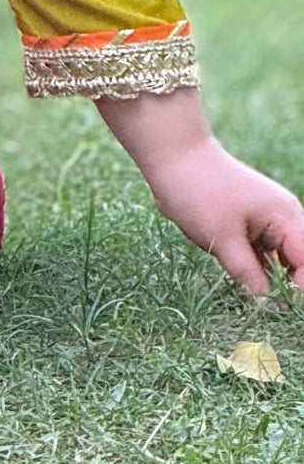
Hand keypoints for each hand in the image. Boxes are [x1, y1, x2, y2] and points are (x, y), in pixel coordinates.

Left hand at [96, 87, 303, 296]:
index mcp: (286, 217)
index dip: (301, 286)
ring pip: (278, 259)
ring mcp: (266, 220)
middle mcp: (283, 218)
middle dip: (289, 283)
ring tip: (254, 290)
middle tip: (270, 305)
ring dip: (270, 276)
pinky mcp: (248, 223)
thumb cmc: (198, 192)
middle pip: (299, 260)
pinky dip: (255, 265)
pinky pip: (260, 252)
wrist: (172, 157)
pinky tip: (242, 276)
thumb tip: (265, 301)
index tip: (286, 306)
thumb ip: (247, 272)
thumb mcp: (222, 239)